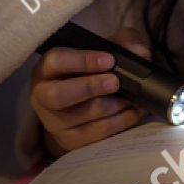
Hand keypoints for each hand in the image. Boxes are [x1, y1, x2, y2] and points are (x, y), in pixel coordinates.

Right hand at [30, 26, 150, 156]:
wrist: (74, 110)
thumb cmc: (86, 74)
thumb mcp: (99, 53)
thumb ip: (121, 43)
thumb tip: (140, 52)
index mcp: (46, 69)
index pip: (55, 61)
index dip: (83, 60)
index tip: (109, 60)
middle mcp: (43, 96)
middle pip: (60, 95)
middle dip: (92, 87)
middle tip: (115, 82)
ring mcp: (54, 122)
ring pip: (85, 115)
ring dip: (114, 105)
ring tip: (131, 96)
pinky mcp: (71, 140)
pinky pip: (100, 132)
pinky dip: (122, 120)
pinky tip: (133, 110)